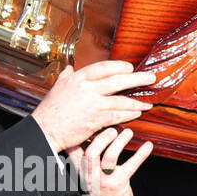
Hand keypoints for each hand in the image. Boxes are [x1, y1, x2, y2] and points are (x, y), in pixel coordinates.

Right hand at [31, 61, 154, 152]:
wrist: (45, 129)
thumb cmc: (50, 110)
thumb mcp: (57, 86)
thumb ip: (66, 76)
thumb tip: (70, 69)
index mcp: (78, 78)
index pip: (104, 67)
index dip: (120, 66)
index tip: (131, 68)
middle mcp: (87, 88)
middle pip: (118, 80)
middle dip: (138, 79)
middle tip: (151, 78)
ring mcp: (92, 104)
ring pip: (121, 100)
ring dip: (137, 101)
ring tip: (148, 102)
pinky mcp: (95, 120)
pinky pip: (117, 115)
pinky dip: (129, 114)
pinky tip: (137, 113)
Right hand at [67, 127, 152, 195]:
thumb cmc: (98, 190)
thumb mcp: (87, 174)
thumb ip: (87, 157)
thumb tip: (91, 134)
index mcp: (81, 170)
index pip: (74, 150)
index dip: (79, 136)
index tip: (89, 122)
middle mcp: (91, 175)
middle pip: (91, 152)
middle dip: (102, 137)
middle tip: (112, 128)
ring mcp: (104, 180)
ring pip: (110, 157)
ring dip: (120, 142)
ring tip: (128, 132)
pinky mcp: (119, 184)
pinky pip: (131, 166)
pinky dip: (141, 154)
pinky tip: (148, 146)